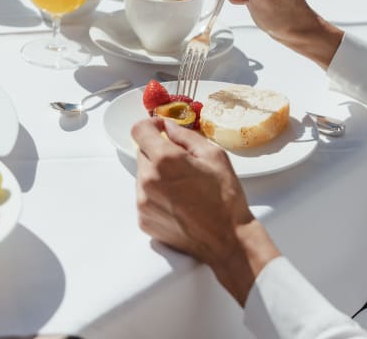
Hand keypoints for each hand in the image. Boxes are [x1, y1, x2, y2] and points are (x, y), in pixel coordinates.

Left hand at [133, 116, 276, 304]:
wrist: (227, 240)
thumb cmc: (225, 199)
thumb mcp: (214, 156)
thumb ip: (186, 136)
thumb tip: (168, 127)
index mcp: (165, 160)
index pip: (139, 131)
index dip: (150, 126)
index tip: (161, 130)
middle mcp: (148, 180)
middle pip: (142, 153)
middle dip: (158, 153)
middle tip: (182, 164)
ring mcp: (143, 202)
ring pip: (142, 176)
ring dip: (157, 175)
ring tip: (182, 188)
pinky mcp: (143, 219)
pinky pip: (144, 197)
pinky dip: (156, 195)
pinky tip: (178, 203)